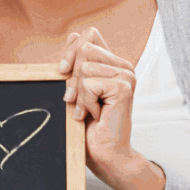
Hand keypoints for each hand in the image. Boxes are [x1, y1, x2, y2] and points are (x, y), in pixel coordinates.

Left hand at [57, 28, 134, 163]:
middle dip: (73, 77)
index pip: (87, 36)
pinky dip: (85, 103)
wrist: (104, 153)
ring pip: (83, 68)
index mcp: (112, 63)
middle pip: (83, 48)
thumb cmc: (89, 125)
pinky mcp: (123, 87)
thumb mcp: (76, 88)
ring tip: (89, 110)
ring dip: (79, 95)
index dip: (70, 51)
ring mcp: (126, 76)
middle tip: (79, 101)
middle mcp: (123, 66)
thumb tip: (73, 38)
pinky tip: (96, 115)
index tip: (63, 72)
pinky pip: (89, 84)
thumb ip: (75, 64)